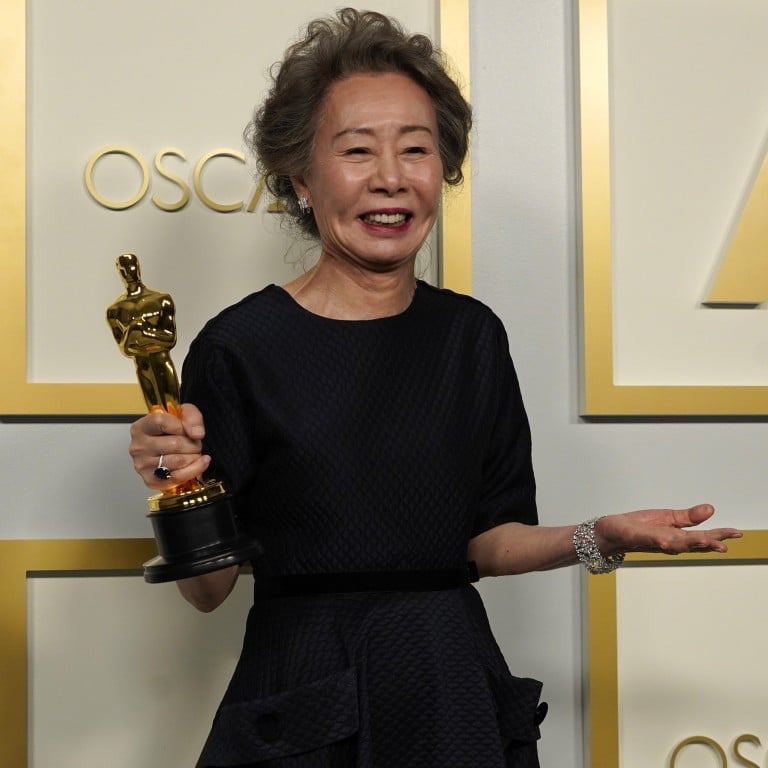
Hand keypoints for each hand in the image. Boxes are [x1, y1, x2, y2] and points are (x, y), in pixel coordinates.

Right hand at [128, 403, 210, 489]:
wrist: (171, 450)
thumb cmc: (173, 432)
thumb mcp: (182, 414)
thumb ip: (191, 417)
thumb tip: (196, 433)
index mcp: (141, 427)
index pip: (160, 422)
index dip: (181, 426)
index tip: (190, 430)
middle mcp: (138, 447)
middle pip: (174, 444)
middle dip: (193, 444)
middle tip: (196, 443)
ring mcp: (143, 465)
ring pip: (178, 461)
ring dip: (194, 457)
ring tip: (195, 453)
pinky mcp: (151, 480)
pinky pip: (178, 477)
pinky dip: (194, 470)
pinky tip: (200, 463)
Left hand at [595, 504, 741, 556]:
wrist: (610, 532)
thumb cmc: (637, 527)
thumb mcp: (666, 518)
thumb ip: (688, 517)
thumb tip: (711, 509)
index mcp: (676, 536)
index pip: (701, 536)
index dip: (719, 535)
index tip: (737, 533)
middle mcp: (667, 541)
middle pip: (690, 542)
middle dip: (707, 543)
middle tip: (724, 545)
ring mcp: (651, 540)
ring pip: (673, 543)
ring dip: (688, 543)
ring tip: (705, 541)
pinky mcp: (636, 536)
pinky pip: (648, 538)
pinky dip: (659, 540)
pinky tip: (668, 540)